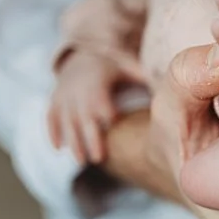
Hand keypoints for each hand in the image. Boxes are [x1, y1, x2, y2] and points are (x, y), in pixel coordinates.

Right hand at [47, 50, 145, 164]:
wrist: (80, 57)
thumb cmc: (111, 68)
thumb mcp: (126, 66)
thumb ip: (143, 77)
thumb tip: (167, 89)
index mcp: (97, 80)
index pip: (100, 97)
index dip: (105, 109)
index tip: (112, 122)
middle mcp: (78, 89)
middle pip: (82, 115)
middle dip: (89, 136)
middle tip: (98, 158)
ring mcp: (64, 96)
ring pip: (65, 119)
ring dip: (72, 140)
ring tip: (81, 161)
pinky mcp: (55, 102)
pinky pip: (50, 116)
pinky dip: (52, 131)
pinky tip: (58, 148)